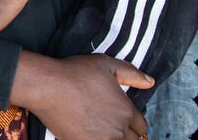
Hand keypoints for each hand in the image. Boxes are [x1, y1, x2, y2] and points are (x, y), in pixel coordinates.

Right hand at [11, 52, 152, 139]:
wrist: (48, 86)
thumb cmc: (75, 73)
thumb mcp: (107, 65)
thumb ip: (132, 74)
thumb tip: (150, 82)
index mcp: (126, 111)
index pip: (142, 126)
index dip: (135, 122)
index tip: (126, 118)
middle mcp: (118, 130)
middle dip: (127, 133)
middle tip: (114, 124)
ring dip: (113, 138)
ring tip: (103, 129)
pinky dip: (96, 139)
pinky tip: (90, 133)